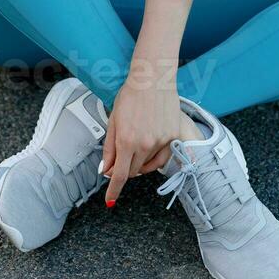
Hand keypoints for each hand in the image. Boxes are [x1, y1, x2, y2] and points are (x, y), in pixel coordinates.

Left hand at [100, 74, 181, 204]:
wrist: (153, 78)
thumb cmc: (130, 96)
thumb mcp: (113, 120)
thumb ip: (109, 148)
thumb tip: (105, 170)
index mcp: (126, 141)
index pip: (119, 175)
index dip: (113, 190)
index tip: (110, 200)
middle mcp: (144, 144)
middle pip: (132, 171)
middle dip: (123, 169)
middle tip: (119, 158)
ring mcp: (161, 141)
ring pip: (147, 165)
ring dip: (138, 162)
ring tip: (135, 144)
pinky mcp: (172, 137)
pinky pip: (162, 157)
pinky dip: (153, 159)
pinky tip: (148, 149)